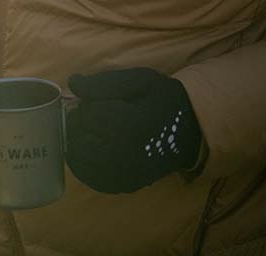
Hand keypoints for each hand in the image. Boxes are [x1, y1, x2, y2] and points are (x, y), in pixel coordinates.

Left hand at [65, 67, 202, 193]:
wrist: (192, 131)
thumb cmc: (164, 101)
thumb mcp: (141, 80)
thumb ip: (106, 82)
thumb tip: (73, 83)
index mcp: (134, 125)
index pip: (88, 114)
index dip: (88, 103)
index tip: (100, 100)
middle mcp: (128, 154)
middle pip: (79, 135)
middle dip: (80, 120)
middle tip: (93, 114)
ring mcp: (126, 174)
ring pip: (78, 156)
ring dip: (77, 139)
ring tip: (92, 129)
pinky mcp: (125, 184)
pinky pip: (88, 176)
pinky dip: (81, 161)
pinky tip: (90, 148)